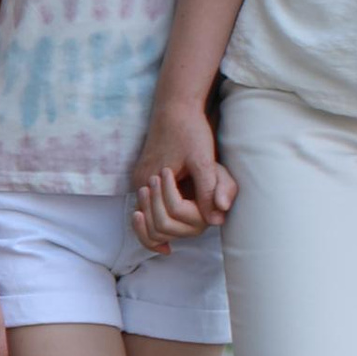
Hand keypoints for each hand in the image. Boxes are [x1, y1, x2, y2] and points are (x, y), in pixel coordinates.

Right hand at [131, 100, 234, 253]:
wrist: (175, 105)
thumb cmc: (190, 131)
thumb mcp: (203, 160)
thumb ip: (209, 190)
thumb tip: (217, 220)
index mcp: (150, 179)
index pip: (155, 219)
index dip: (161, 236)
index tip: (168, 250)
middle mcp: (139, 180)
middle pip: (147, 217)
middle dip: (161, 230)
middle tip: (170, 244)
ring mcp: (139, 175)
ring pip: (146, 209)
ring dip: (161, 219)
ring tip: (169, 238)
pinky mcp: (144, 171)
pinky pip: (148, 200)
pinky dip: (157, 210)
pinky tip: (170, 219)